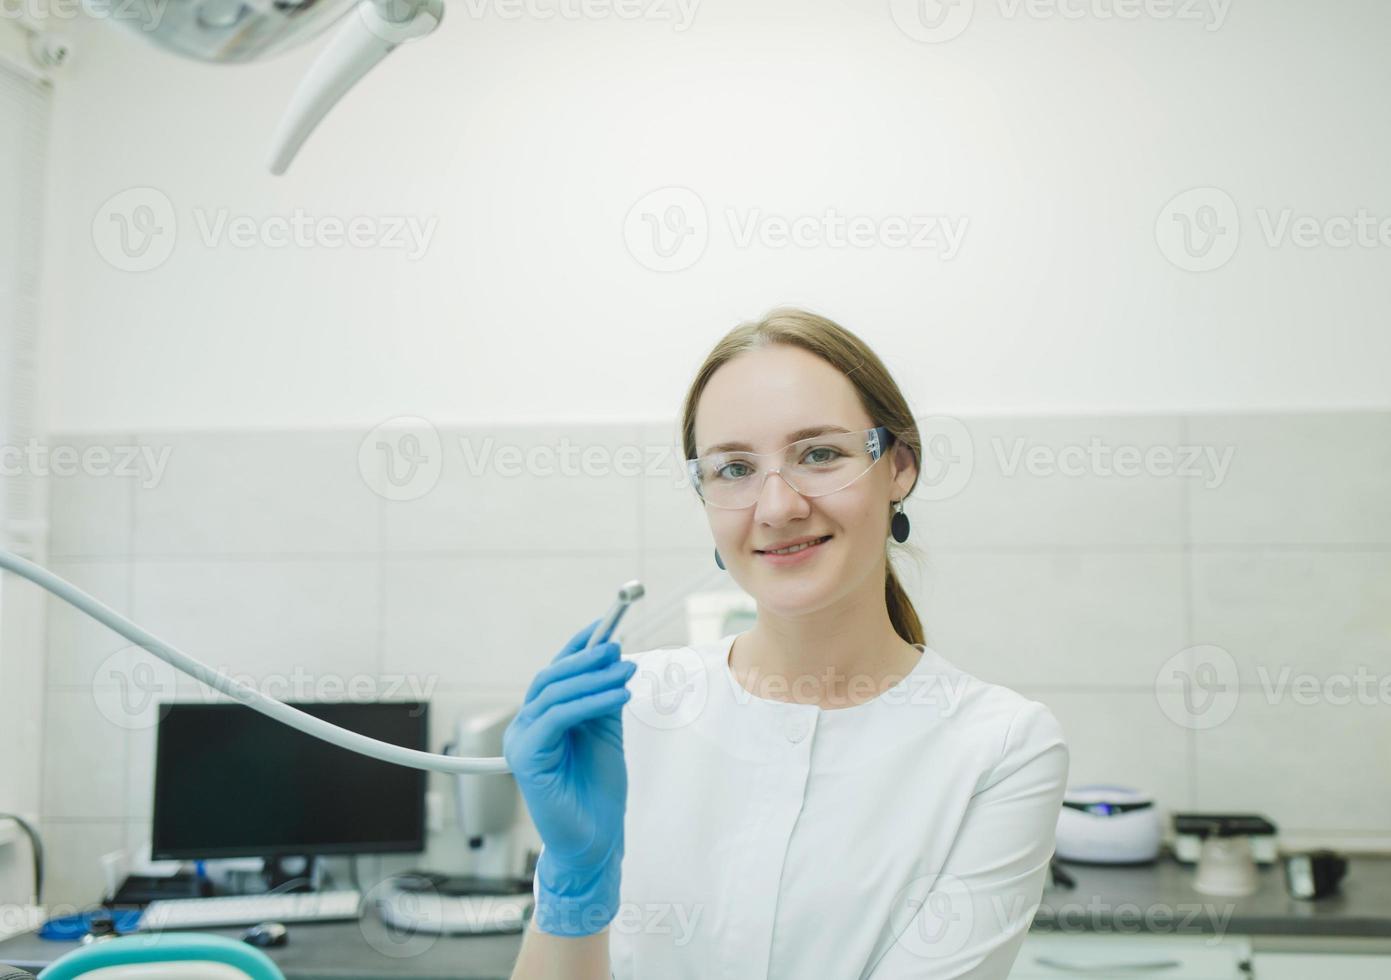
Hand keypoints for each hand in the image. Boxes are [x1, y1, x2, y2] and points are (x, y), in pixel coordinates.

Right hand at [504, 619, 635, 934]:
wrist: (596, 839)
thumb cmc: (598, 790)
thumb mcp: (605, 732)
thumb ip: (602, 698)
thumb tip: (611, 657)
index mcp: (541, 719)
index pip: (555, 672)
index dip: (578, 646)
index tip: (606, 625)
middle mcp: (525, 727)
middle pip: (551, 677)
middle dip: (586, 658)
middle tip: (618, 648)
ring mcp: (521, 741)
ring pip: (554, 694)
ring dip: (594, 677)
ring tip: (627, 670)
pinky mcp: (526, 758)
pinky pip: (558, 717)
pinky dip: (590, 702)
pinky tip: (619, 695)